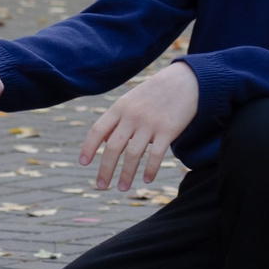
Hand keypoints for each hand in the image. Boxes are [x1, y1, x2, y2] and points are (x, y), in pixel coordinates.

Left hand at [81, 61, 196, 190]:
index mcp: (120, 107)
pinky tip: (147, 180)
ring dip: (126, 174)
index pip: (98, 129)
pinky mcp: (168, 130)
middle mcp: (132, 116)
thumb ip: (118, 118)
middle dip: (105, 169)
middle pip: (113, 147)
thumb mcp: (132, 100)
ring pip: (133, 154)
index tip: (83, 163)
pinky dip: (150, 170)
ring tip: (122, 188)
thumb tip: (106, 141)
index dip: (89, 147)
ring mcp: (150, 123)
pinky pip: (155, 155)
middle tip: (100, 185)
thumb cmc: (155, 93)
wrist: (186, 80)